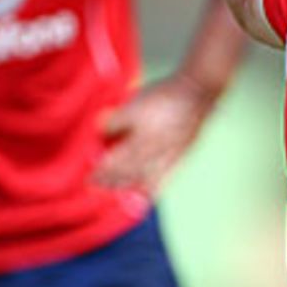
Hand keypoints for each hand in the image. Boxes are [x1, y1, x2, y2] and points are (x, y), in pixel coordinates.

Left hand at [92, 73, 218, 194]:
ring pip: (145, 178)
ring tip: (117, 191)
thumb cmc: (164, 95)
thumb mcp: (134, 104)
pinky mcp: (181, 156)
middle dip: (111, 181)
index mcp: (141, 141)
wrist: (197, 91)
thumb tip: (100, 133)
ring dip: (128, 186)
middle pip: (128, 173)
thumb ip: (116, 121)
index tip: (89, 179)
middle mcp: (155, 155)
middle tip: (98, 187)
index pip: (115, 163)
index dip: (101, 172)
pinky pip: (165, 178)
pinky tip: (148, 194)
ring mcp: (169, 158)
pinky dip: (153, 188)